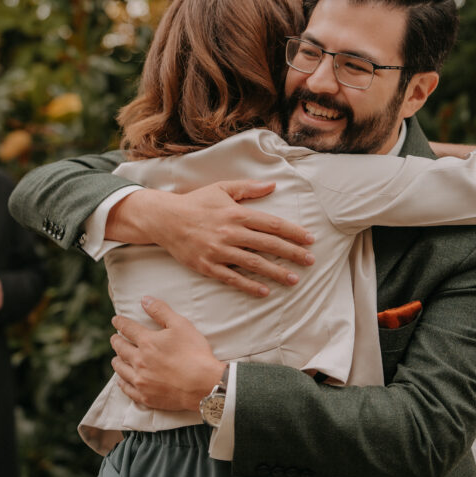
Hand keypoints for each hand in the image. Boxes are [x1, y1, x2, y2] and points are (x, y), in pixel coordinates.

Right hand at [108, 181, 314, 296]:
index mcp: (236, 214)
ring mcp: (219, 251)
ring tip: (294, 279)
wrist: (165, 219)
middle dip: (292, 253)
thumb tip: (273, 185)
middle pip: (268, 245)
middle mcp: (230, 233)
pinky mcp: (207, 266)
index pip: (271, 224)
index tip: (310, 239)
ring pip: (253, 263)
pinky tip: (264, 291)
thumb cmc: (196, 202)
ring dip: (276, 272)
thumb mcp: (222, 188)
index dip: (293, 232)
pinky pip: (232, 278)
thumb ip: (249, 188)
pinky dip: (249, 286)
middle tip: (310, 260)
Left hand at [110, 296, 224, 410]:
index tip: (116, 320)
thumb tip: (144, 300)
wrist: (203, 384)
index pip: (127, 328)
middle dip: (116, 341)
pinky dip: (122, 382)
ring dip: (117, 361)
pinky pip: (127, 389)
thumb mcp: (181, 325)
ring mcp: (141, 380)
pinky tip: (121, 380)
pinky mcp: (146, 397)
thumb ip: (161, 311)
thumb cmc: (194, 352)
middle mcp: (139, 361)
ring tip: (116, 358)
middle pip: (121, 348)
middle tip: (114, 338)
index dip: (120, 322)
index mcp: (147, 342)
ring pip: (121, 369)